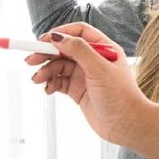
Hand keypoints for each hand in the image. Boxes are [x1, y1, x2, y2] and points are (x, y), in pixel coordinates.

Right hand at [27, 22, 148, 146]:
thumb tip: (58, 36)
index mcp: (104, 49)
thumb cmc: (121, 97)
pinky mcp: (78, 91)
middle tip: (30, 60)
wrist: (127, 125)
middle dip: (46, 53)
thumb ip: (79, 50)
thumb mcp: (99, 69)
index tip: (44, 41)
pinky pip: (59, 82)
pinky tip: (47, 89)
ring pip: (59, 66)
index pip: (79, 33)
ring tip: (37, 80)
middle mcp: (94, 60)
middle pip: (64, 49)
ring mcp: (85, 75)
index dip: (61, 34)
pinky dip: (50, 83)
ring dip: (46, 71)